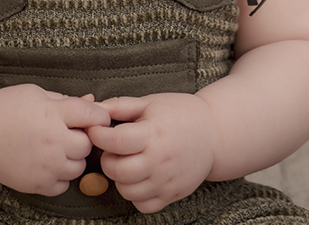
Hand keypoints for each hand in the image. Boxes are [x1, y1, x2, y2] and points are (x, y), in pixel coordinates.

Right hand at [0, 86, 109, 195]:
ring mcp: (47, 165)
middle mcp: (53, 141)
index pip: (94, 116)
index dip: (99, 116)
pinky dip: (60, 176)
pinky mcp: (38, 184)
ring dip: (72, 158)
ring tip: (55, 148)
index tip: (93, 117)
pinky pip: (64, 185)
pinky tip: (47, 163)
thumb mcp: (35, 93)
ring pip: (79, 167)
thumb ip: (65, 99)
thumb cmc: (4, 110)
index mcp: (53, 114)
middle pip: (87, 144)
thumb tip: (92, 102)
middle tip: (66, 132)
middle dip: (81, 138)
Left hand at [88, 94, 216, 213]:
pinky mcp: (172, 194)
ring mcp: (166, 180)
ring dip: (120, 178)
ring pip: (127, 191)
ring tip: (128, 163)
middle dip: (107, 159)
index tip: (98, 130)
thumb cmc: (180, 113)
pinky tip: (140, 178)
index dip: (98, 135)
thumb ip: (120, 106)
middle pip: (117, 170)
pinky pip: (143, 205)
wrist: (214, 133)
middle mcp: (159, 160)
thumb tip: (93, 109)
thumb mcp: (151, 102)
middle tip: (114, 149)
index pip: (114, 141)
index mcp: (153, 133)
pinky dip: (136, 195)